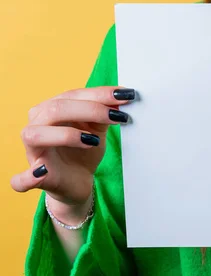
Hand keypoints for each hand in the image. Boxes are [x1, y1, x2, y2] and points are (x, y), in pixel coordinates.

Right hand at [11, 87, 134, 218]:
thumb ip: (105, 113)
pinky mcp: (33, 177)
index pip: (72, 95)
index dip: (99, 94)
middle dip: (90, 110)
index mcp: (51, 109)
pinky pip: (21, 178)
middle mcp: (37, 125)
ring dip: (66, 135)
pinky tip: (40, 172)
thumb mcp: (97, 129)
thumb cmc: (84, 151)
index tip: (125, 96)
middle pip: (56, 109)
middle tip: (118, 116)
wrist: (78, 181)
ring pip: (35, 135)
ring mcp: (32, 151)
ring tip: (93, 140)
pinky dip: (28, 176)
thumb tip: (122, 96)